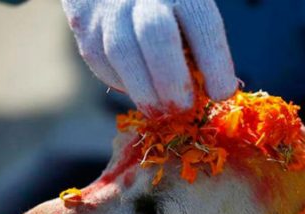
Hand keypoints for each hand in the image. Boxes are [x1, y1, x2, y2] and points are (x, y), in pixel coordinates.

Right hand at [61, 0, 236, 111]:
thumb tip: (210, 93)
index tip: (221, 93)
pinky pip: (101, 61)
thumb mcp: (187, 13)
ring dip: (144, 92)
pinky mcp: (83, 23)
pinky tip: (135, 87)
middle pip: (156, 36)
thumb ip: (198, 46)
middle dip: (171, 81)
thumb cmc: (164, 6)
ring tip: (159, 112)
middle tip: (182, 109)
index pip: (203, 25)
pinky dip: (121, 82)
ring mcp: (110, 7)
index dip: (215, 64)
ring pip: (122, 53)